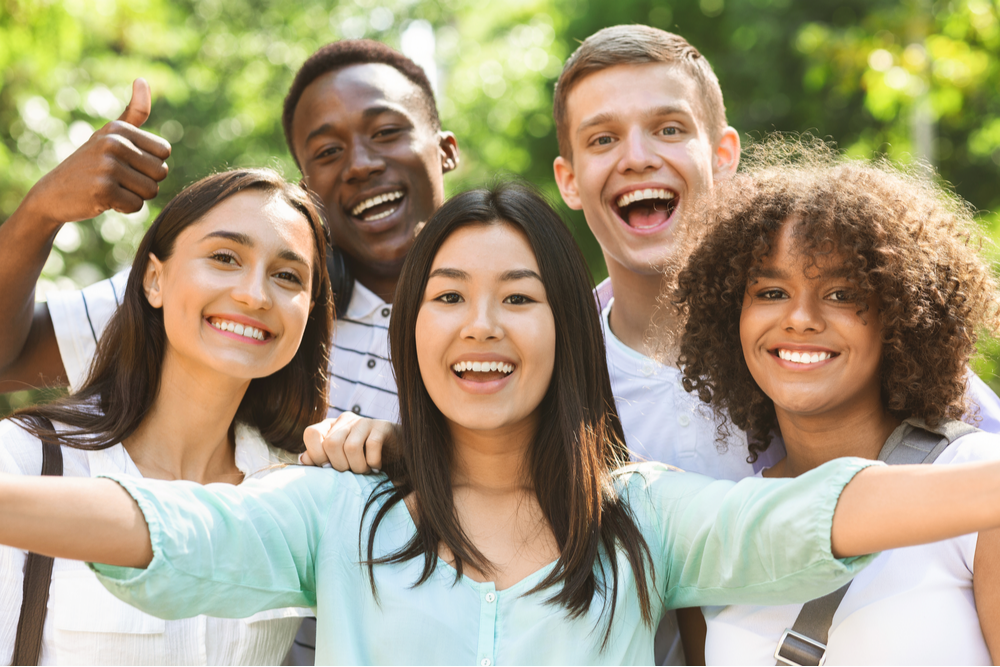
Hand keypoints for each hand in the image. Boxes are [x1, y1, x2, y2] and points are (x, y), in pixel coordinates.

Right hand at [21, 78, 171, 227]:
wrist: (53, 192)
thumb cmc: (91, 163)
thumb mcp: (111, 135)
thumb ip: (134, 113)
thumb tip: (142, 80)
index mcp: (119, 129)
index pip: (164, 152)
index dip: (150, 164)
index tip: (126, 163)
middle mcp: (114, 143)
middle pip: (161, 173)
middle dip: (144, 182)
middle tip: (118, 179)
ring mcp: (108, 166)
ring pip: (151, 191)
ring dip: (134, 196)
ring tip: (111, 188)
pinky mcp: (103, 190)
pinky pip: (136, 206)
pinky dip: (124, 208)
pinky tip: (105, 200)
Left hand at [300, 413, 396, 472]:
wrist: (396, 452)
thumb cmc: (363, 458)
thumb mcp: (340, 460)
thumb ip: (320, 459)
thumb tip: (303, 459)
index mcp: (330, 426)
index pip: (311, 433)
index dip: (316, 454)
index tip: (329, 468)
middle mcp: (345, 420)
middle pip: (331, 444)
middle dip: (340, 465)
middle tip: (351, 472)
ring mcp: (364, 421)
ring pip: (350, 447)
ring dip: (358, 466)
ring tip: (365, 471)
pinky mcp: (382, 426)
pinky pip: (372, 445)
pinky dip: (373, 462)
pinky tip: (376, 466)